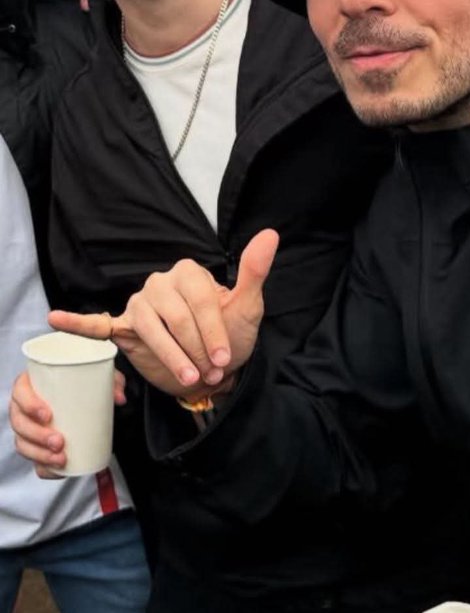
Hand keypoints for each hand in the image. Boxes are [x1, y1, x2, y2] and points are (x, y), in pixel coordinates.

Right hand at [11, 370, 126, 478]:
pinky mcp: (38, 446)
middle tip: (59, 441)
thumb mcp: (100, 377)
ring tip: (60, 458)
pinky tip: (58, 469)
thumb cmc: (84, 383)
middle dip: (37, 436)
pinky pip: (34, 460)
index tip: (47, 414)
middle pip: (20, 423)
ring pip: (23, 444)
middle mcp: (26, 407)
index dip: (29, 405)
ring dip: (39, 454)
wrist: (88, 398)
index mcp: (33, 384)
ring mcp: (29, 428)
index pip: (20, 392)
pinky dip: (44, 467)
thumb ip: (112, 382)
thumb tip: (119, 398)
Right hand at [47, 229, 279, 397]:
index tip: (224, 357)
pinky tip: (56, 318)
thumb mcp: (247, 306)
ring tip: (187, 378)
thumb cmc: (231, 334)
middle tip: (209, 372)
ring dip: (169, 356)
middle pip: (174, 316)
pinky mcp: (125, 327)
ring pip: (149, 329)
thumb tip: (270, 234)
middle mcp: (160, 283)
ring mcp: (139, 305)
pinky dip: (78, 322)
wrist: (214, 366)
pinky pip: (99, 324)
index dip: (212, 331)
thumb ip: (255, 270)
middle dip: (195, 349)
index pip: (198, 299)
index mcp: (189, 273)